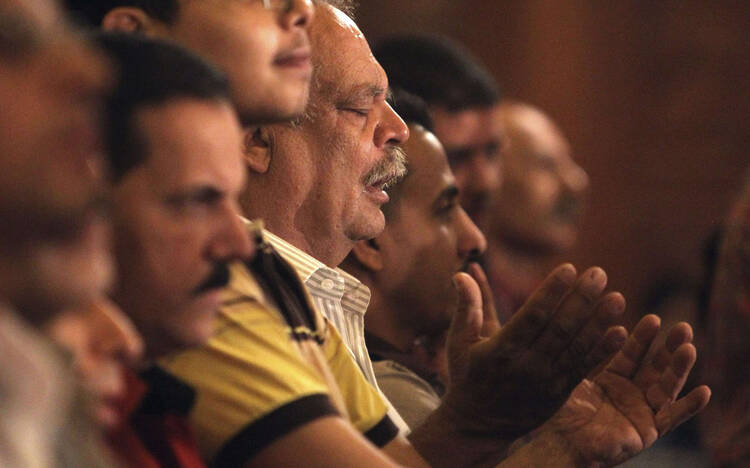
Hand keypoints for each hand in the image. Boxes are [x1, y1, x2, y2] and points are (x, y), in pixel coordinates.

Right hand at [442, 264, 627, 437]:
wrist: (478, 427)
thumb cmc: (467, 377)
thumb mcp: (459, 342)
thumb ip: (466, 307)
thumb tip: (462, 273)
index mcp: (501, 349)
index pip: (532, 316)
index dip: (551, 292)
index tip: (569, 268)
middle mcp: (526, 365)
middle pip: (559, 328)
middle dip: (581, 299)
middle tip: (599, 273)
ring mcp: (545, 381)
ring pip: (576, 347)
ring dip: (599, 322)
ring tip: (617, 298)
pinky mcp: (559, 393)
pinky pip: (584, 369)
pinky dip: (602, 351)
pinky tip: (620, 332)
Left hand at [535, 315, 710, 466]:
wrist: (559, 443)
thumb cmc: (559, 411)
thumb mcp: (574, 376)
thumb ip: (587, 355)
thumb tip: (587, 318)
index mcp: (612, 379)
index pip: (631, 354)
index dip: (642, 338)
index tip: (653, 318)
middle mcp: (630, 394)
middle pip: (654, 367)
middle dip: (669, 347)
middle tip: (683, 326)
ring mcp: (640, 413)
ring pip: (666, 387)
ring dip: (679, 369)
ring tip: (689, 348)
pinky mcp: (647, 432)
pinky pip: (671, 419)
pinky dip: (689, 407)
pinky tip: (704, 391)